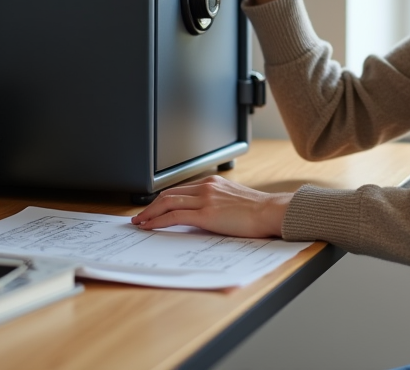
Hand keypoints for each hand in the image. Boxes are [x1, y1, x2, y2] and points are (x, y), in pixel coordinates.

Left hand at [131, 175, 293, 238]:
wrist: (270, 212)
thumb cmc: (257, 211)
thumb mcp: (233, 200)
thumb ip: (216, 203)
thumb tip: (202, 216)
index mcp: (213, 182)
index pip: (179, 189)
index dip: (163, 199)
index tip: (154, 208)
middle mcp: (206, 187)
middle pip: (169, 193)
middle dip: (150, 206)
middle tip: (140, 216)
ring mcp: (205, 199)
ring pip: (167, 202)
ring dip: (149, 213)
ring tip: (140, 223)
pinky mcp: (206, 214)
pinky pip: (175, 216)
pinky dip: (158, 221)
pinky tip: (151, 227)